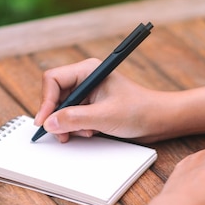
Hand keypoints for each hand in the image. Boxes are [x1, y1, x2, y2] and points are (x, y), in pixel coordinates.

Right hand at [34, 58, 169, 142]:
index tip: (45, 122)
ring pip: (63, 109)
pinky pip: (73, 117)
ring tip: (86, 132)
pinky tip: (91, 132)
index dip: (46, 102)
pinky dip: (77, 128)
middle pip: (55, 96)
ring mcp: (88, 94)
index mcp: (88, 70)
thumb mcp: (104, 117)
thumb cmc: (139, 111)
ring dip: (69, 125)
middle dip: (58, 117)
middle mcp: (85, 79)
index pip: (53, 80)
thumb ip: (74, 119)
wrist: (159, 120)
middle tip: (62, 134)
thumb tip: (49, 123)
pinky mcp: (92, 107)